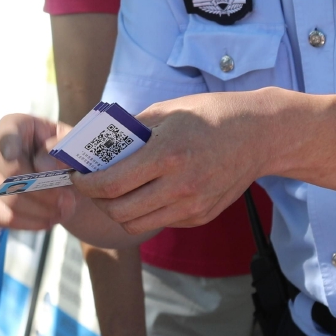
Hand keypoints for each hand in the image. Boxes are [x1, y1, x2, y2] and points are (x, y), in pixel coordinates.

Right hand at [0, 113, 75, 229]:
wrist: (64, 180)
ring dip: (41, 209)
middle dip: (43, 190)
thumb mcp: (73, 147)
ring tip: (66, 210)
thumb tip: (43, 164)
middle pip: (10, 171)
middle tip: (69, 200)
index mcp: (16, 125)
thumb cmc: (67, 157)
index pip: (7, 132)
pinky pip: (4, 217)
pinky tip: (50, 221)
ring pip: (9, 198)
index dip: (9, 143)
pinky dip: (30, 222)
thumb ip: (62, 149)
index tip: (14, 155)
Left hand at [77, 91, 269, 236]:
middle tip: (93, 186)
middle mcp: (180, 186)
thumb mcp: (165, 111)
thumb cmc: (209, 115)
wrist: (258, 134)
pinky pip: (160, 222)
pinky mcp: (201, 217)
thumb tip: (94, 145)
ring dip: (118, 211)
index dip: (85, 184)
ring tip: (116, 192)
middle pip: (119, 211)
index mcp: (167, 154)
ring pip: (136, 225)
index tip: (78, 176)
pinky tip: (148, 192)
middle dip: (97, 200)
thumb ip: (128, 131)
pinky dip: (146, 212)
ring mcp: (193, 206)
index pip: (111, 183)